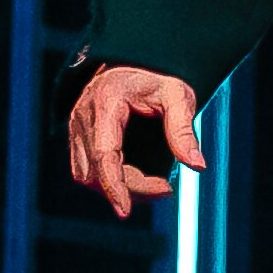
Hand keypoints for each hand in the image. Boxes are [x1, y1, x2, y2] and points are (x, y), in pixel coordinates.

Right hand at [66, 65, 203, 223]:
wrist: (134, 62)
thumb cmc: (158, 77)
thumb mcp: (178, 96)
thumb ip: (184, 130)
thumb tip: (198, 166)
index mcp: (105, 102)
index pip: (104, 154)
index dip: (114, 186)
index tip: (125, 210)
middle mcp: (83, 116)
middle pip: (96, 170)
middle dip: (129, 188)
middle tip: (167, 188)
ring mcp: (74, 127)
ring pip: (87, 175)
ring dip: (119, 187)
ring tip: (155, 183)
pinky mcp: (76, 137)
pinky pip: (86, 170)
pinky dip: (110, 180)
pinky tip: (136, 179)